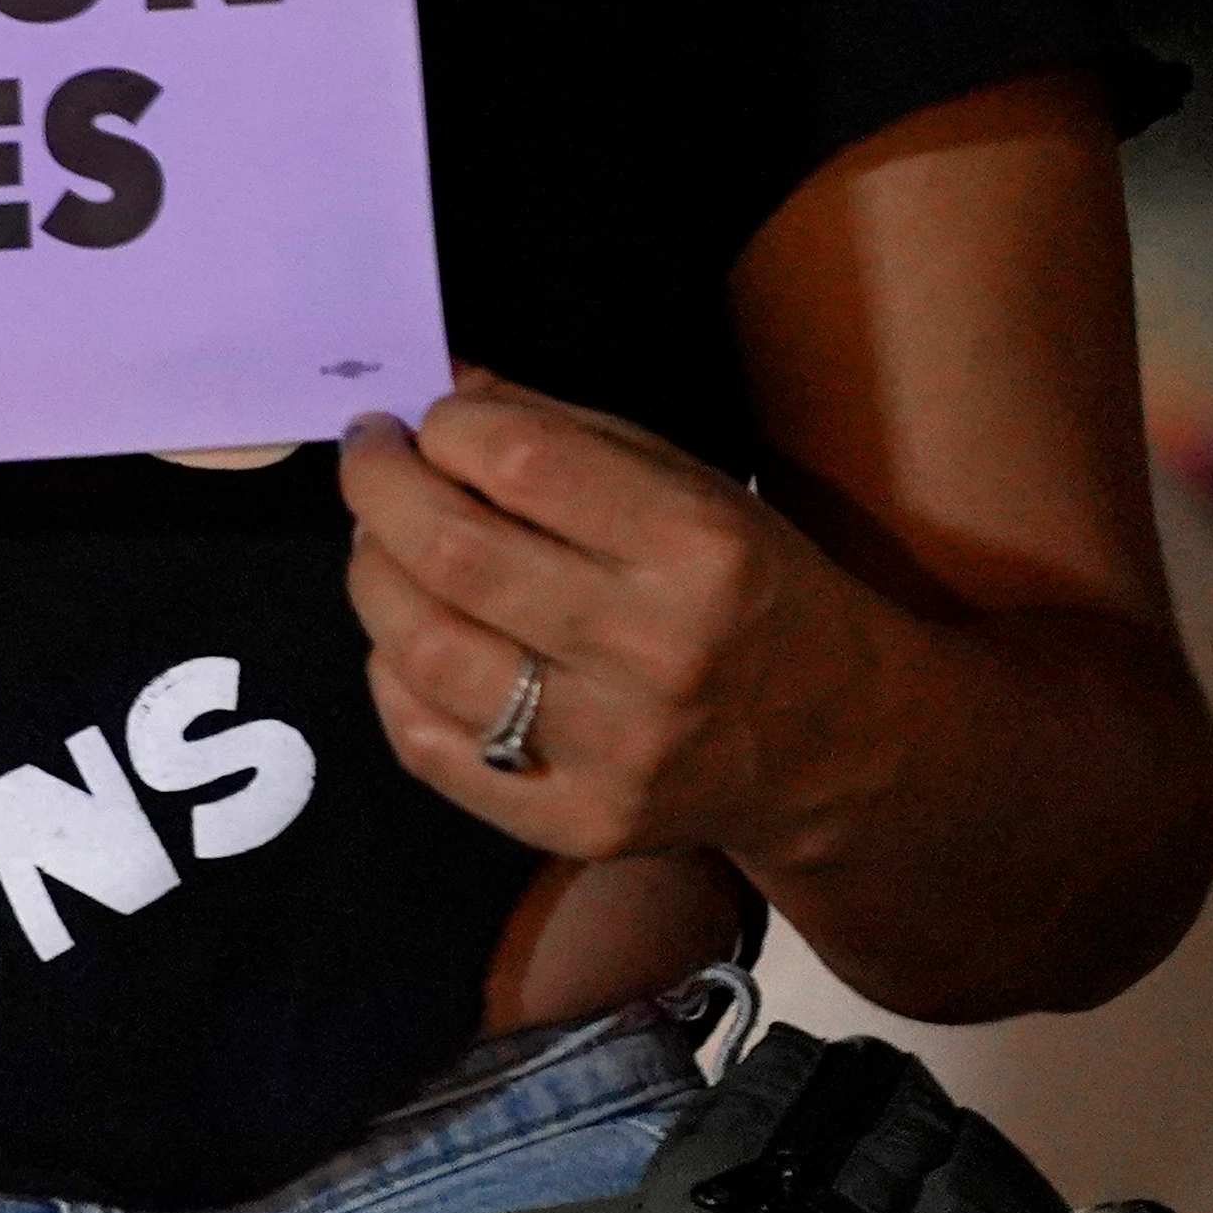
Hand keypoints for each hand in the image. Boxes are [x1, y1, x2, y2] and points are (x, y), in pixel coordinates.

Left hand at [338, 365, 895, 867]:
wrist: (840, 745)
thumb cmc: (751, 590)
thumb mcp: (693, 485)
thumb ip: (564, 432)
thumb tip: (442, 391)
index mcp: (697, 548)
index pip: (521, 462)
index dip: (446, 427)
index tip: (428, 421)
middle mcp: (655, 652)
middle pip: (453, 555)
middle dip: (378, 488)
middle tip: (371, 462)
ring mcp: (615, 750)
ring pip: (425, 651)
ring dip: (373, 578)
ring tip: (380, 545)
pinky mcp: (581, 822)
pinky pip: (429, 746)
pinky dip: (390, 679)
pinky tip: (407, 640)